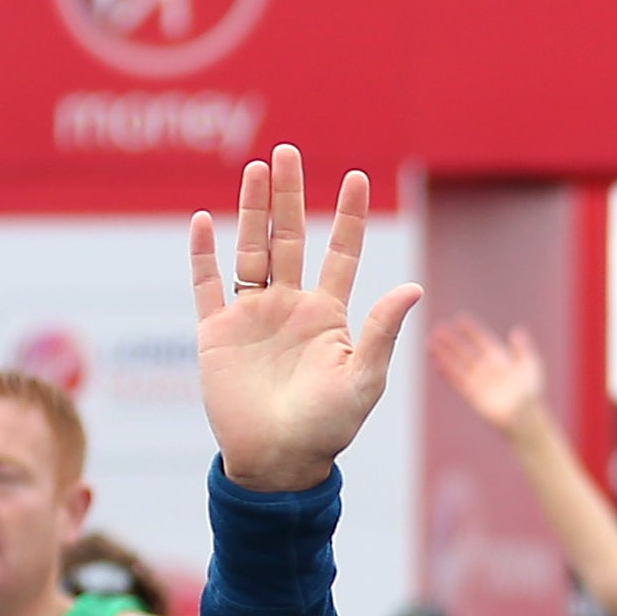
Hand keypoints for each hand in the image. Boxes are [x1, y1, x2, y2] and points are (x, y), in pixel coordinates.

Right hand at [189, 148, 408, 492]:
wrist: (278, 462)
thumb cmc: (329, 428)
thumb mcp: (363, 379)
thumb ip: (381, 332)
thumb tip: (413, 288)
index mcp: (329, 315)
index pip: (342, 253)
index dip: (350, 217)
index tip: (358, 177)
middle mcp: (291, 307)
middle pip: (290, 239)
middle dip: (289, 196)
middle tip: (287, 153)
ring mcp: (252, 317)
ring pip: (251, 251)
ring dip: (252, 211)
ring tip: (255, 170)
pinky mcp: (217, 334)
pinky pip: (208, 285)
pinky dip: (203, 254)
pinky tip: (204, 220)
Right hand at [426, 318, 554, 439]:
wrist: (526, 417)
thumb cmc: (531, 393)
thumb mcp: (530, 366)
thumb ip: (523, 349)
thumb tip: (516, 330)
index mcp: (499, 359)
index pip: (482, 341)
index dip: (471, 331)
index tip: (459, 318)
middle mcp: (486, 369)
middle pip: (466, 352)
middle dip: (452, 341)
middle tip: (438, 328)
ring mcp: (478, 382)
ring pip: (458, 365)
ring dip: (444, 355)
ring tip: (431, 344)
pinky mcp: (473, 396)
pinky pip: (458, 383)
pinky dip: (448, 374)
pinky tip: (438, 364)